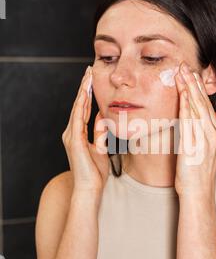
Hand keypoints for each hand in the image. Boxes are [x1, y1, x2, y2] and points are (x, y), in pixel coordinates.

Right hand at [62, 66, 109, 192]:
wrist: (90, 188)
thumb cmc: (95, 172)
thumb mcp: (101, 147)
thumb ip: (99, 132)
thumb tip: (101, 117)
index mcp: (77, 134)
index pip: (81, 109)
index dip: (86, 94)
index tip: (91, 80)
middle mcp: (71, 133)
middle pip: (77, 105)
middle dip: (83, 87)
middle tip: (88, 71)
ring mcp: (71, 136)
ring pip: (76, 108)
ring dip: (82, 92)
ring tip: (87, 77)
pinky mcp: (75, 141)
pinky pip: (78, 118)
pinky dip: (81, 105)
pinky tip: (85, 94)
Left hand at [174, 62, 215, 197]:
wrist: (198, 193)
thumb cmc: (200, 174)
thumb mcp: (213, 149)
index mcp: (215, 133)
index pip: (207, 105)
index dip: (199, 88)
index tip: (192, 73)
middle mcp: (211, 134)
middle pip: (201, 103)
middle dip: (193, 83)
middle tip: (185, 65)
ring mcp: (203, 139)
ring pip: (196, 108)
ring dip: (188, 89)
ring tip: (182, 73)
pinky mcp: (192, 146)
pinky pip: (189, 122)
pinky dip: (185, 107)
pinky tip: (181, 95)